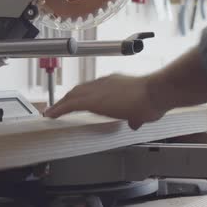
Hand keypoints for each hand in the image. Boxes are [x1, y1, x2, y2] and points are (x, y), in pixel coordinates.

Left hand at [44, 74, 165, 129]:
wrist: (155, 91)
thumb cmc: (154, 98)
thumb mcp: (144, 110)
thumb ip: (136, 117)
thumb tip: (134, 123)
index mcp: (114, 83)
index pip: (92, 88)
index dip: (81, 95)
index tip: (74, 100)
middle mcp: (103, 83)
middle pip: (79, 90)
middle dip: (67, 98)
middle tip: (57, 107)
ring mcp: (98, 90)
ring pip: (72, 95)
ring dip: (60, 104)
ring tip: (51, 112)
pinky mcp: (94, 100)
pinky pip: (70, 104)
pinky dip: (59, 109)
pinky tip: (51, 115)